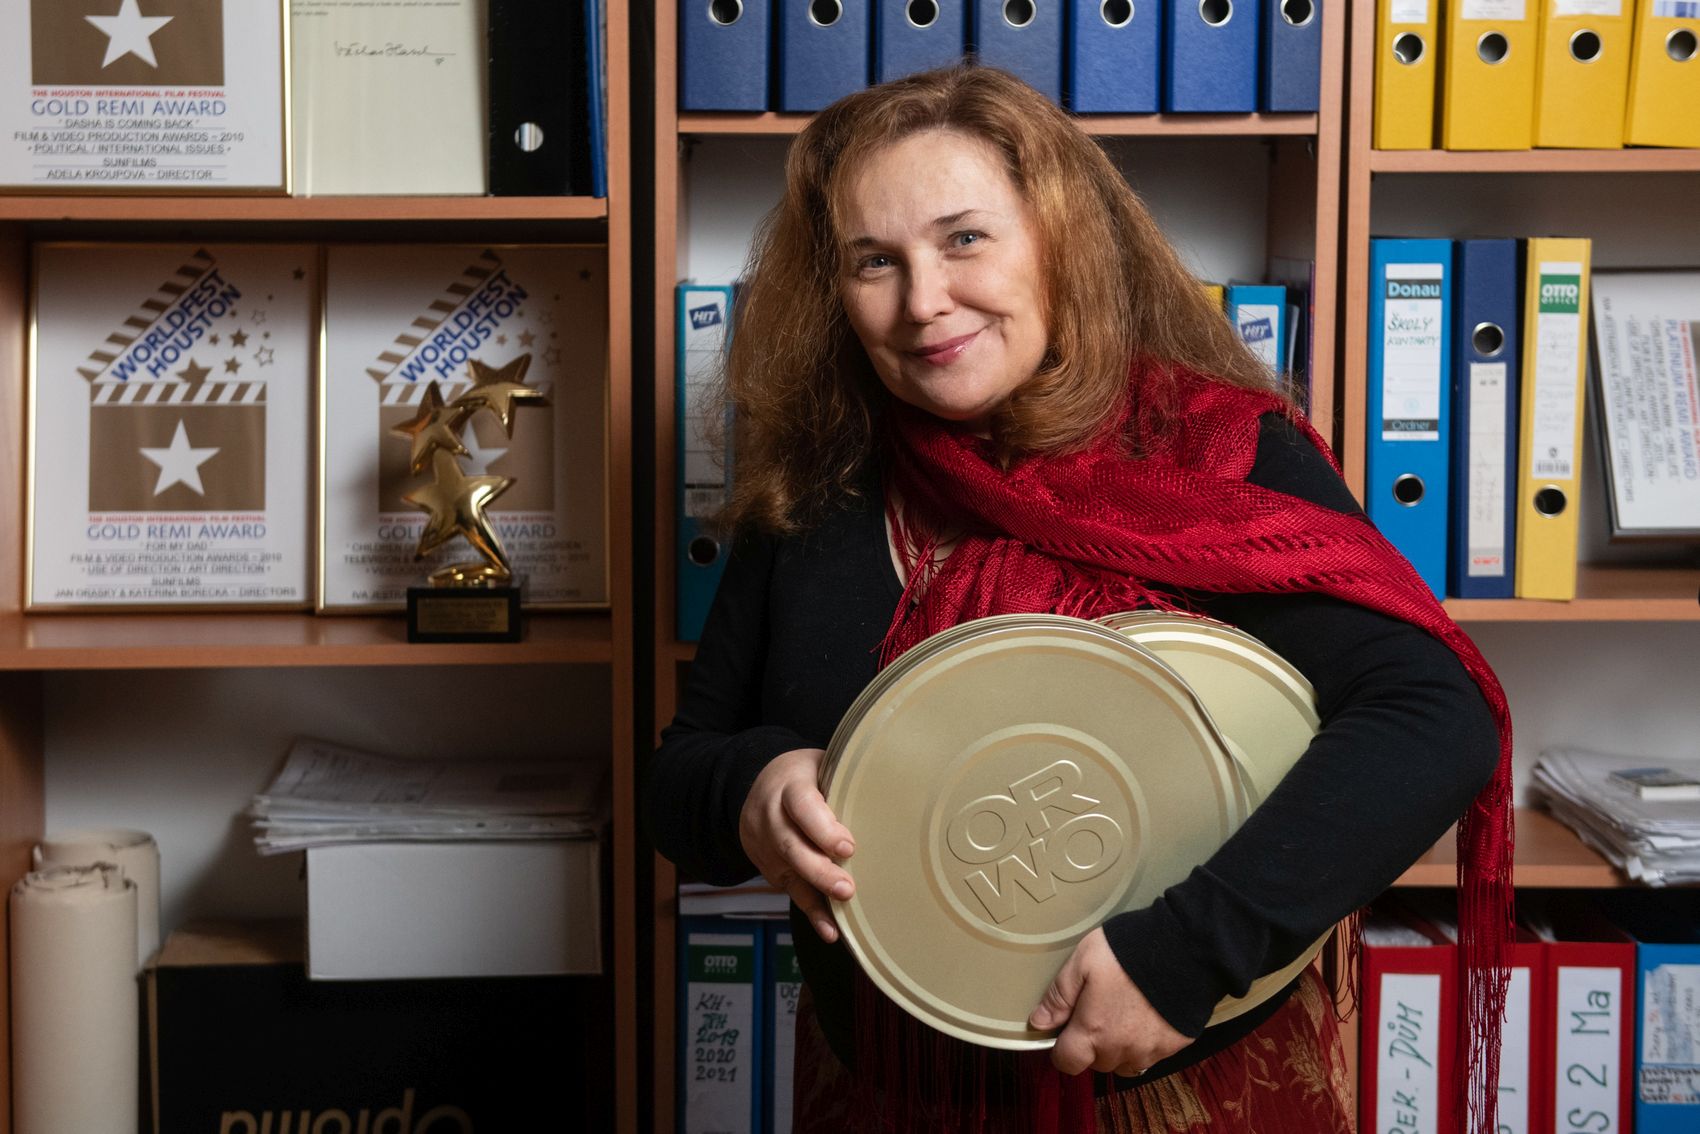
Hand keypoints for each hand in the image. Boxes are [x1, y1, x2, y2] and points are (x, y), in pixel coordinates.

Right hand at [738, 747, 855, 942]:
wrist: (755, 787)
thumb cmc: (803, 776)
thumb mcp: (819, 765)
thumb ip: (844, 779)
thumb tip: (892, 790)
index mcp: (788, 787)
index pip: (802, 806)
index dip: (822, 828)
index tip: (847, 847)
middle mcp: (771, 817)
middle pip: (791, 846)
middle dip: (819, 870)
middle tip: (847, 888)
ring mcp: (767, 845)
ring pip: (790, 872)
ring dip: (818, 893)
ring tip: (844, 907)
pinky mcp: (771, 869)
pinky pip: (792, 891)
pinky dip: (812, 912)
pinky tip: (830, 931)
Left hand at [1028, 929, 1192, 1076]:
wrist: (1187, 948)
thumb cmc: (1129, 951)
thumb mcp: (1083, 961)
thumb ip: (1059, 996)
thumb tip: (1039, 1022)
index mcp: (1094, 1030)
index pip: (1067, 1063)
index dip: (1062, 1049)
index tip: (1067, 1029)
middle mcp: (1121, 1049)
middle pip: (1097, 1063)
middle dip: (1092, 1043)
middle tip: (1099, 1010)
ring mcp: (1151, 1051)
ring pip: (1125, 1064)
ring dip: (1119, 1048)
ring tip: (1124, 1014)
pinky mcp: (1175, 1046)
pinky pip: (1152, 1055)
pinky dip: (1145, 1043)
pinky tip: (1148, 1015)